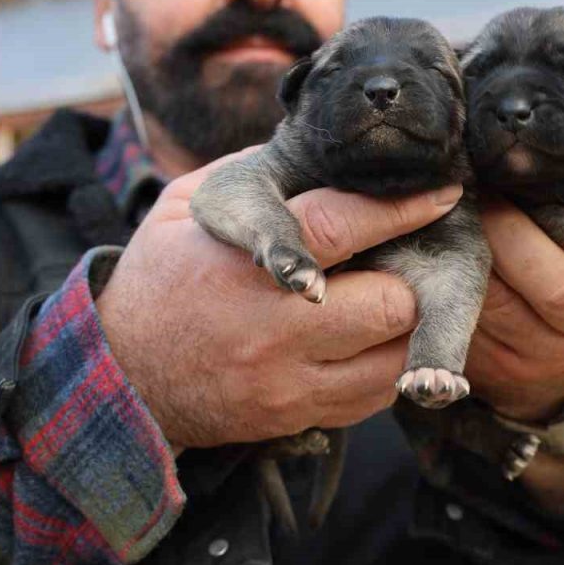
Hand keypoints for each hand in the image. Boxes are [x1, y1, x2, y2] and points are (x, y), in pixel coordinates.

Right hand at [96, 151, 462, 450]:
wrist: (121, 376)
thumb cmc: (161, 278)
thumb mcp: (185, 206)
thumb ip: (251, 173)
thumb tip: (319, 147)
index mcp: (242, 260)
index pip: (341, 226)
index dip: (401, 208)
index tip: (442, 193)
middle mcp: (272, 325)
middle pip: (390, 303)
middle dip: (406, 277)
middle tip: (403, 260)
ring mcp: (286, 380)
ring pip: (394, 359)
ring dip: (403, 327)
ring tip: (389, 299)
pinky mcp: (295, 417)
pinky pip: (374, 398)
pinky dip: (382, 366)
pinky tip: (365, 340)